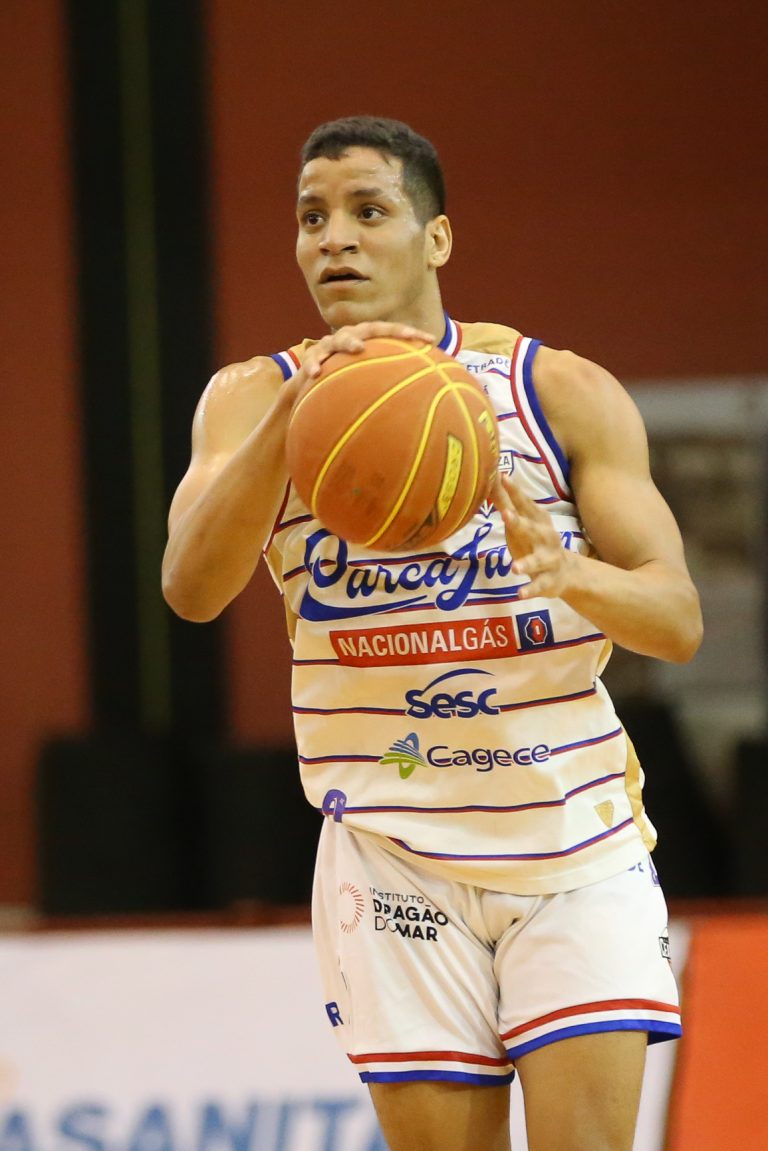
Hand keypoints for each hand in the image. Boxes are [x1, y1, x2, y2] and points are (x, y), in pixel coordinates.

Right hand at [302, 321, 435, 380]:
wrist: (314, 389)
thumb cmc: (347, 385)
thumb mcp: (369, 383)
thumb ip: (390, 385)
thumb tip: (423, 399)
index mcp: (367, 340)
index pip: (391, 333)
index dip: (410, 334)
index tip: (431, 340)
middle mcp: (351, 338)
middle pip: (369, 329)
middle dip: (386, 330)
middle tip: (406, 334)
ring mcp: (330, 346)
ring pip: (339, 339)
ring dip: (349, 342)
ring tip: (357, 349)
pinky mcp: (313, 357)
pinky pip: (312, 359)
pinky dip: (313, 364)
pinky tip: (315, 374)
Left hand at [492, 472, 577, 599]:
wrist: (567, 572)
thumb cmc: (536, 540)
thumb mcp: (523, 521)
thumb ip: (507, 503)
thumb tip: (490, 478)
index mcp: (538, 520)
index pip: (525, 504)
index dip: (515, 491)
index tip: (502, 477)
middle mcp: (545, 537)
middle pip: (531, 529)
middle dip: (519, 522)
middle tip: (505, 514)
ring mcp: (548, 560)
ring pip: (537, 561)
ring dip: (526, 564)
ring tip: (514, 568)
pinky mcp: (548, 581)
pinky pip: (538, 586)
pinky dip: (530, 590)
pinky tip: (520, 594)